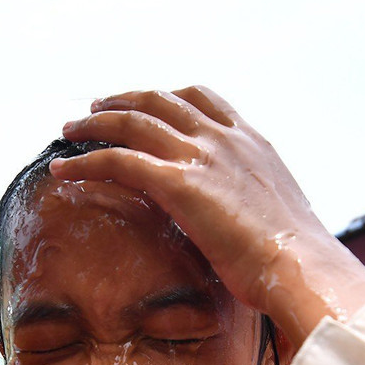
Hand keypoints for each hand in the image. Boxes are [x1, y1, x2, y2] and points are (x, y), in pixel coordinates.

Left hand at [54, 87, 364, 348]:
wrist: (302, 268)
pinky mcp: (179, 183)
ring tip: (69, 132)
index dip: (167, 97)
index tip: (144, 102)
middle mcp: (224, 139)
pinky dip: (85, 162)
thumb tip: (251, 227)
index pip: (202, 99)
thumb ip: (255, 205)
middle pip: (160, 100)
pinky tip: (63, 171)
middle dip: (122, 100)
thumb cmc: (297, 260)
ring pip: (132, 121)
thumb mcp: (280, 216)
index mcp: (252, 142)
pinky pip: (117, 161)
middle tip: (96, 108)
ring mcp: (201, 157)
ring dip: (94, 123)